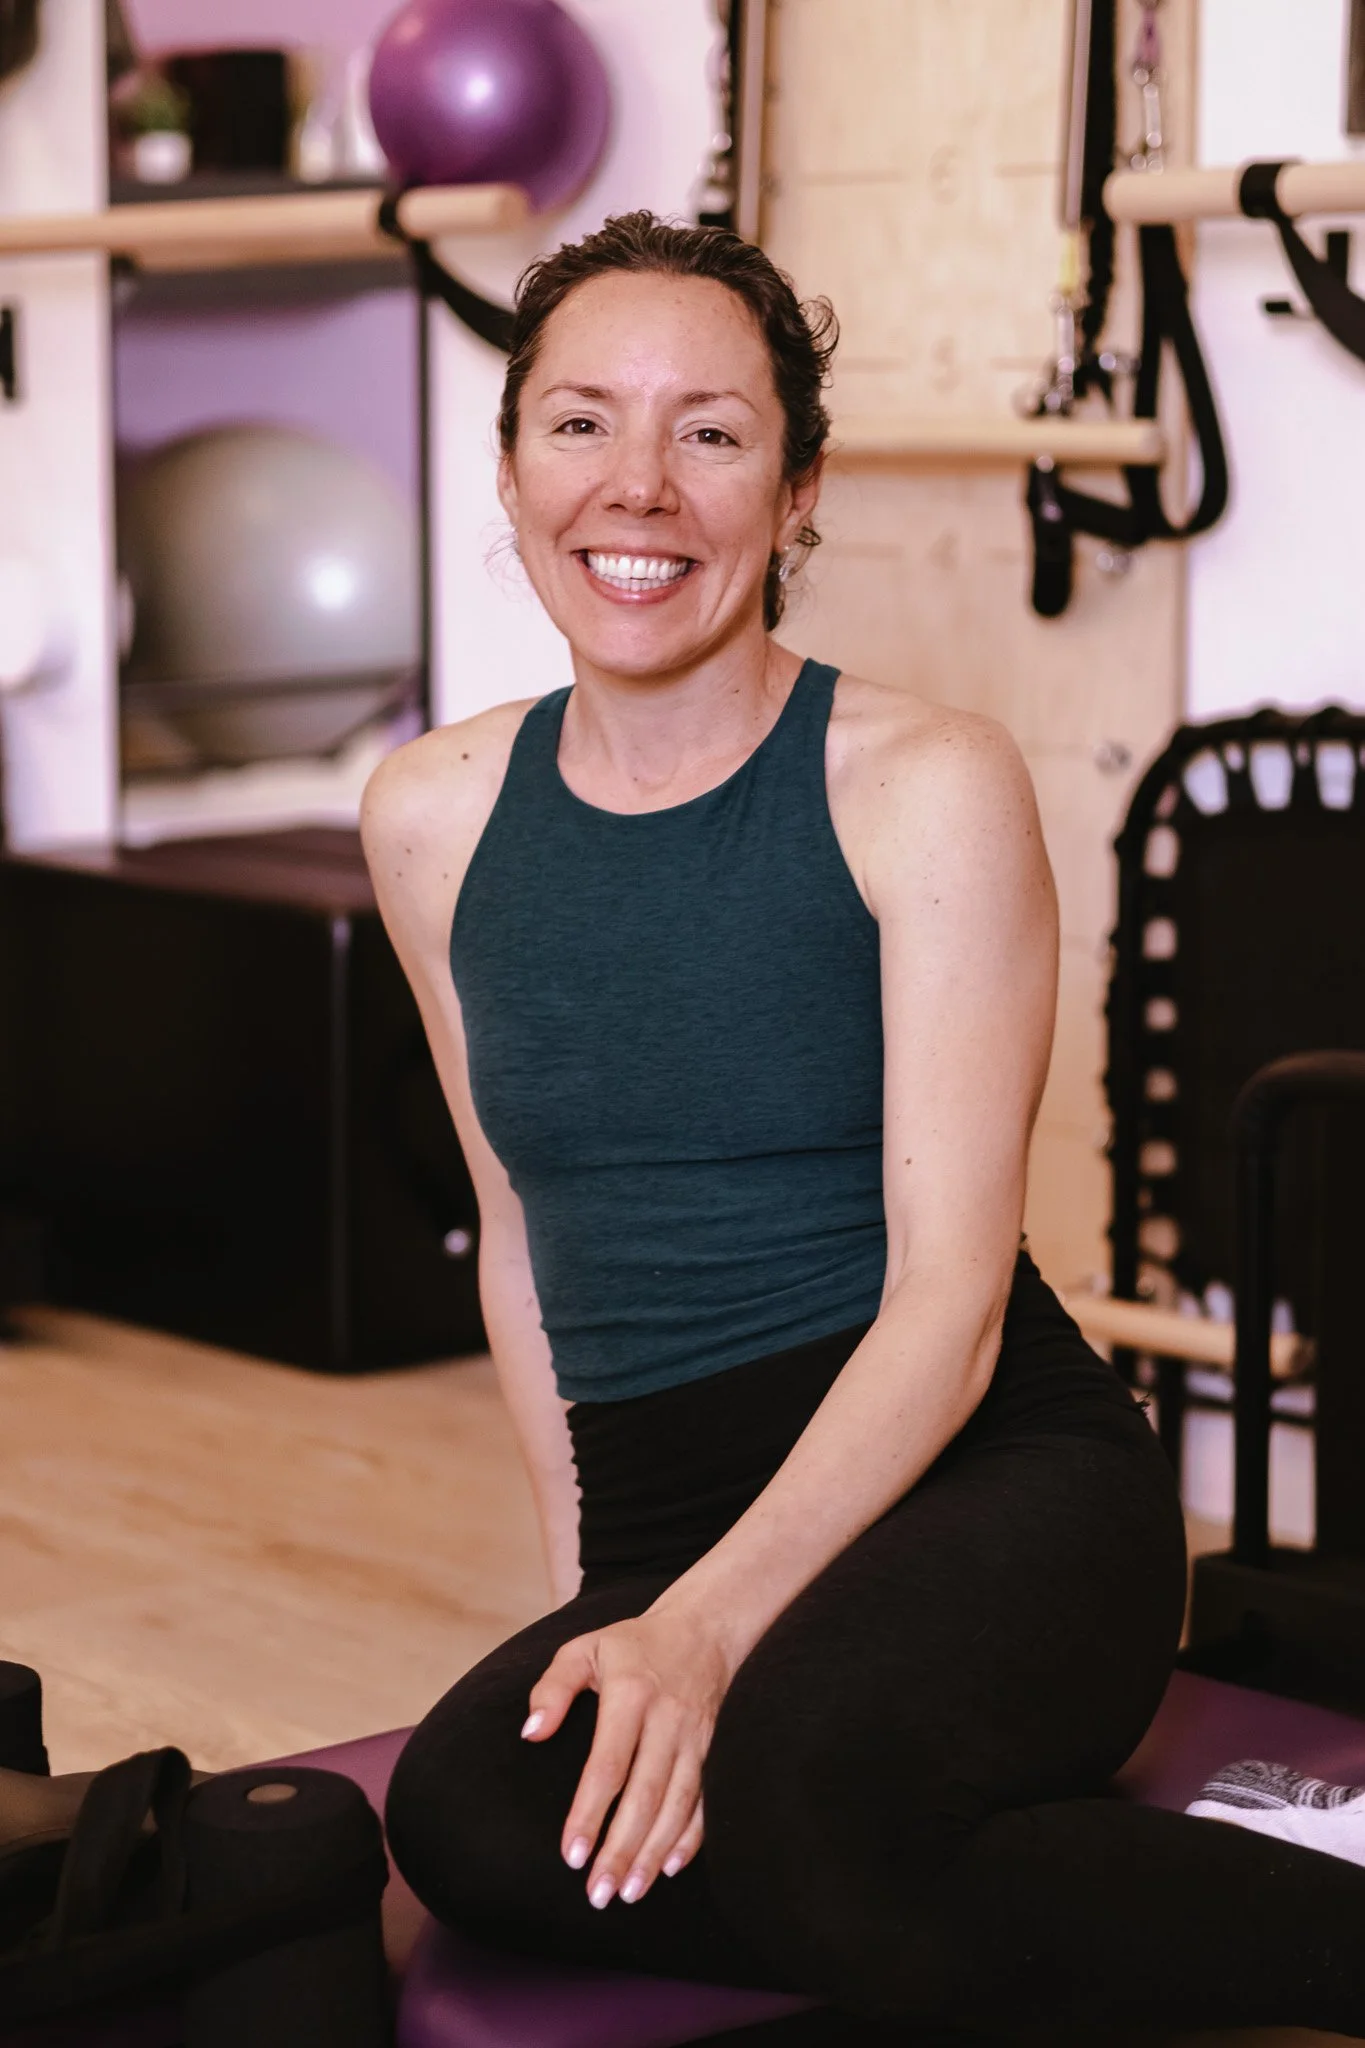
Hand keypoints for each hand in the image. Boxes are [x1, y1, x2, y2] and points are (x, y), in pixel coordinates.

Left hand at [521, 1602, 736, 1907]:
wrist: (704, 1629)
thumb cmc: (632, 1645)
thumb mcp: (584, 1648)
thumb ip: (553, 1688)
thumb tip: (530, 1733)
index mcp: (630, 1694)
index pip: (609, 1764)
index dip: (590, 1813)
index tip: (572, 1856)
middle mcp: (667, 1719)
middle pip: (645, 1795)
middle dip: (622, 1849)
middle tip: (598, 1895)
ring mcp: (696, 1737)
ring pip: (677, 1805)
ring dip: (654, 1853)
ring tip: (628, 1893)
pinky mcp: (715, 1749)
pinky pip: (706, 1801)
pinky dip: (691, 1837)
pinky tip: (670, 1867)